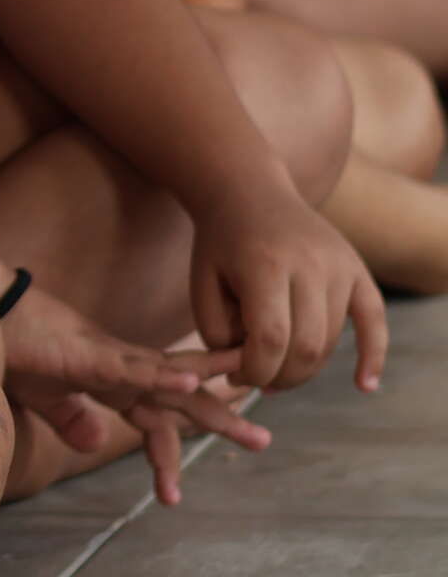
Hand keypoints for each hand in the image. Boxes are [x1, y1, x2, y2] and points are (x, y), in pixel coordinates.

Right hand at [0, 281, 263, 497]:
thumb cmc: (10, 346)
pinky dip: (165, 376)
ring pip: (172, 381)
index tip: (185, 477)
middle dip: (222, 419)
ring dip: (212, 400)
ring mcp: (110, 359)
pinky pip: (134, 368)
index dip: (175, 445)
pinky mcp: (90, 354)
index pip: (155, 416)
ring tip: (251, 415)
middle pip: (181, 398)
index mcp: (111, 383)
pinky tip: (195, 381)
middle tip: (263, 441)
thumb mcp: (42, 396)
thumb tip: (94, 445)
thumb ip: (70, 419)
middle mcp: (122, 369)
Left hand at [190, 187, 388, 392]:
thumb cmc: (219, 244)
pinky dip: (374, 355)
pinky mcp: (358, 269)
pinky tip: (365, 385)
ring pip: (331, 340)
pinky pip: (376, 319)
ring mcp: (340, 265)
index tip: (235, 377)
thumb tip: (251, 370)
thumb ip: (218, 332)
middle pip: (306, 346)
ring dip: (305, 368)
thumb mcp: (201, 283)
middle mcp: (310, 263)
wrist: (248, 191)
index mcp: (265, 264)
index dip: (254, 371)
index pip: (270, 338)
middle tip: (257, 381)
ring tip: (276, 370)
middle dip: (280, 377)